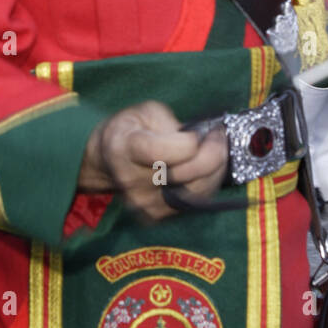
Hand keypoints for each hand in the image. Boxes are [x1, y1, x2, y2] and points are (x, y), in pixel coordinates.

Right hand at [78, 101, 228, 220]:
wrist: (107, 161)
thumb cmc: (130, 129)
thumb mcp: (146, 112)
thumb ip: (171, 124)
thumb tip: (198, 140)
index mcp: (125, 148)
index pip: (161, 152)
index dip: (190, 141)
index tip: (204, 129)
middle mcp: (132, 181)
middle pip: (185, 174)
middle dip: (213, 153)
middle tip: (219, 137)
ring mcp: (144, 203)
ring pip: (196, 192)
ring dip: (216, 170)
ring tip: (217, 150)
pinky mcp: (156, 216)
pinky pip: (195, 202)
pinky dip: (209, 183)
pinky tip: (209, 168)